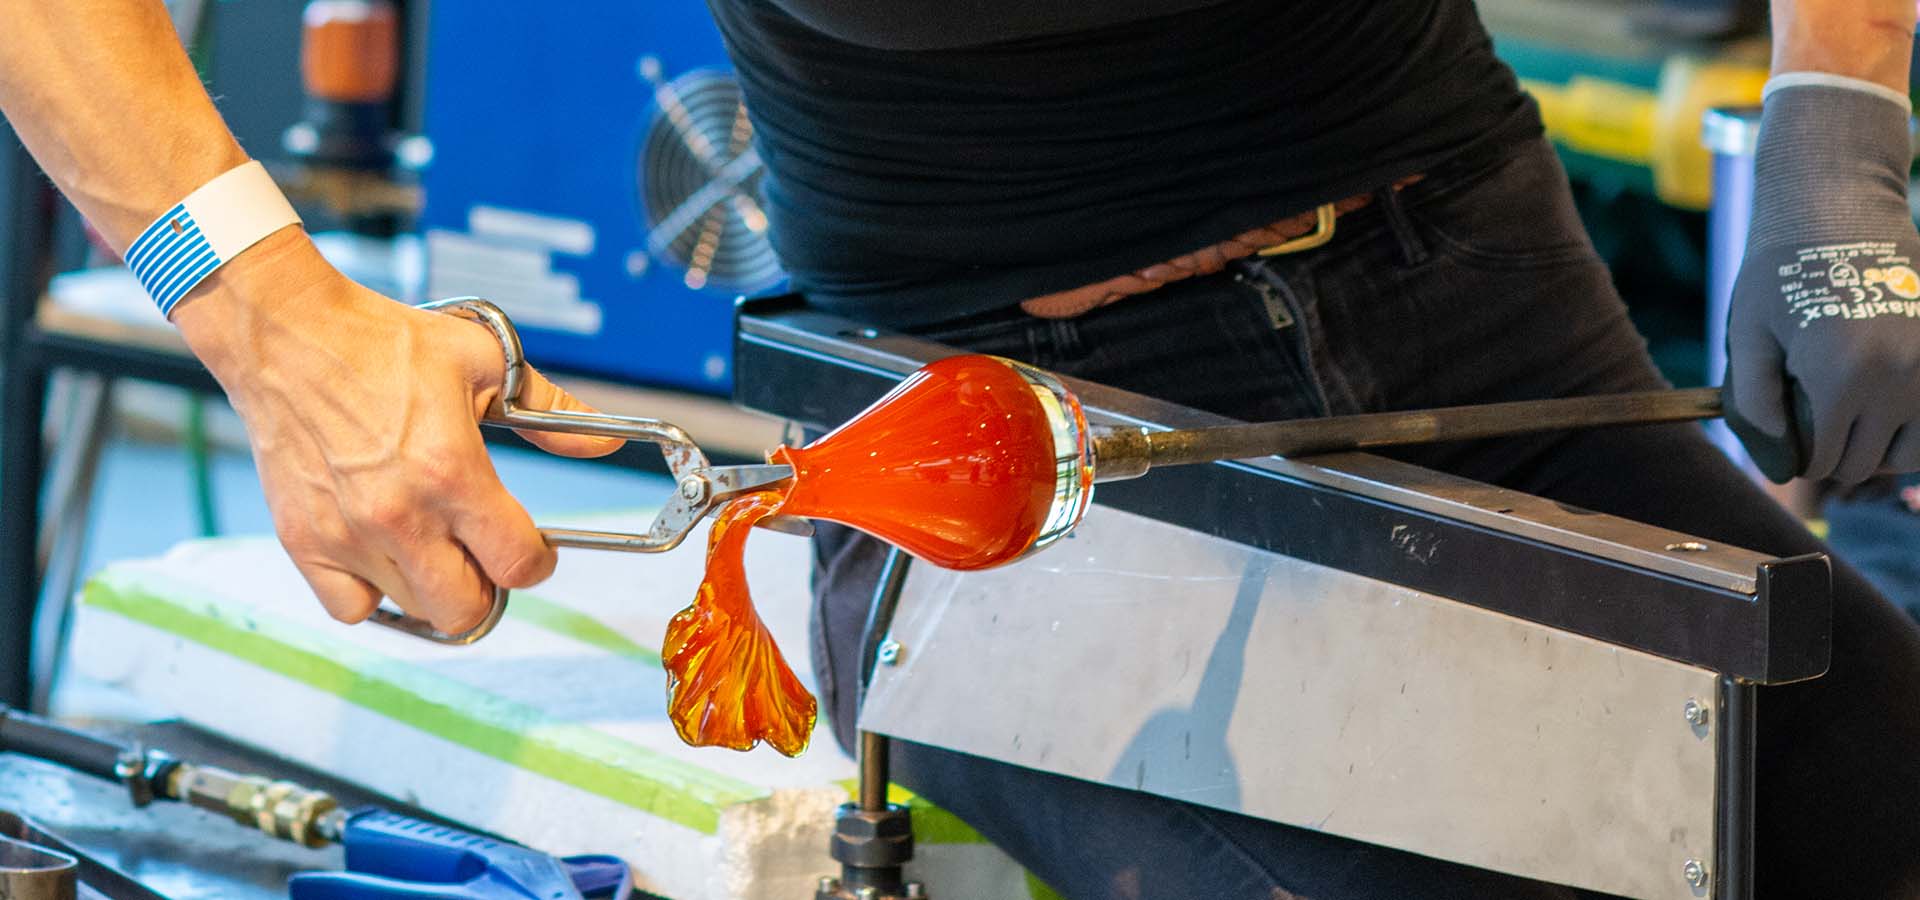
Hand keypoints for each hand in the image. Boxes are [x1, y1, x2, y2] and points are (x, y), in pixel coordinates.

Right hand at [172, 229, 621, 630]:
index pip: (518, 565)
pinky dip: (374, 595)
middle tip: (484, 552)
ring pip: (416, 611)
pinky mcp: (303, 541)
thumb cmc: (385, 342)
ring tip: (435, 546)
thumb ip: (550, 412)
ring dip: (436, 588)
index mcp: (451, 472)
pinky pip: (352, 609)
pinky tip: (384, 555)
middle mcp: (400, 516)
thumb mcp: (484, 361)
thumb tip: (605, 443)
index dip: (537, 561)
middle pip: (469, 610)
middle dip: (491, 586)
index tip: (534, 548)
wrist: (286, 333)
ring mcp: (347, 535)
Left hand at [1726, 76, 1919, 483]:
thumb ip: (1756, 404)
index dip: (1799, 456)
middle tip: (1813, 417)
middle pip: (1865, 462)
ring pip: (1910, 451)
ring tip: (1848, 415)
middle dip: (1834, 452)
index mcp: (1841, 376)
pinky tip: (1880, 406)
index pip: (1823, 460)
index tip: (1788, 432)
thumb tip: (1780, 468)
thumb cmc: (1781, 270)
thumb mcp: (1748, 335)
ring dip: (1877, 446)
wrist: (1840, 205)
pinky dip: (1910, 425)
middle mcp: (1897, 376)